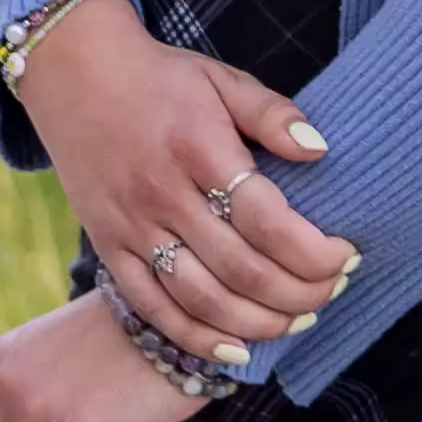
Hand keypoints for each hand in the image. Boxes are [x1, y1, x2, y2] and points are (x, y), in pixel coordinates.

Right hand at [19, 0, 357, 355]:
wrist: (75, 72)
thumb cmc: (161, 78)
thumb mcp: (221, 79)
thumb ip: (273, 114)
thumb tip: (322, 151)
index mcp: (199, 148)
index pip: (267, 221)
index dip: (314, 252)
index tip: (346, 256)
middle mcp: (164, 194)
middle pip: (242, 269)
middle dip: (300, 293)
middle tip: (333, 292)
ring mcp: (131, 226)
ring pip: (201, 299)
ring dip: (258, 323)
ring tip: (298, 321)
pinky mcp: (108, 246)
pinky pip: (152, 307)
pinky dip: (196, 337)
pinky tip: (236, 348)